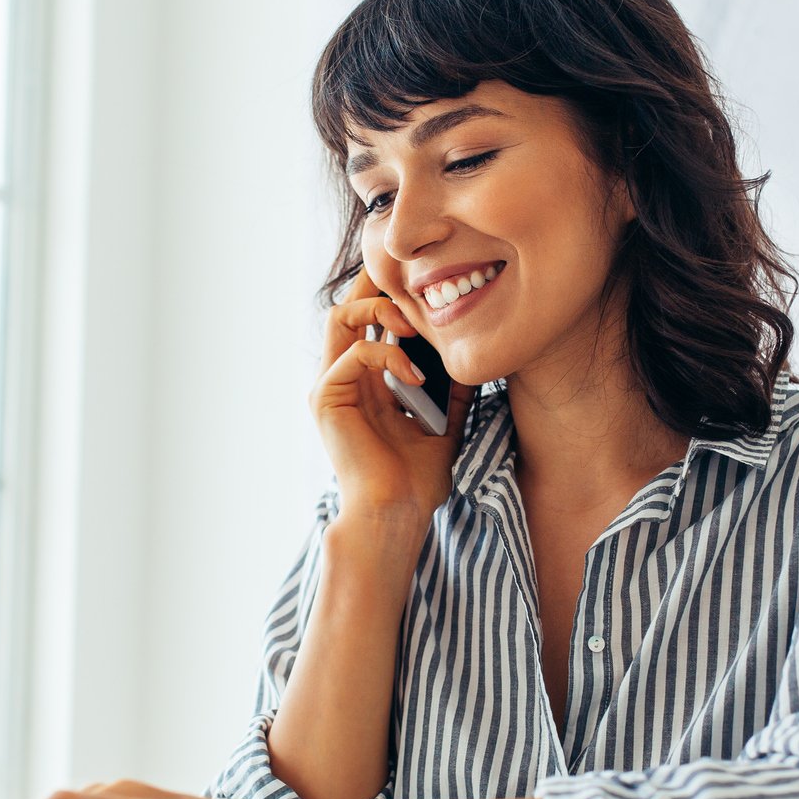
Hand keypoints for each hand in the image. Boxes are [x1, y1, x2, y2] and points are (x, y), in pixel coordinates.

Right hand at [310, 267, 476, 524]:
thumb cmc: (416, 479)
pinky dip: (388, 354)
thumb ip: (451, 389)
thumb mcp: (444, 422)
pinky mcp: (326, 397)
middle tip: (415, 288)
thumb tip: (472, 357)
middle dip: (377, 285)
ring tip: (414, 325)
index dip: (389, 294)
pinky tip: (415, 375)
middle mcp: (342, 378)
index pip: (367, 319)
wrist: (397, 513)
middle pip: (346, 306)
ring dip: (379, 309)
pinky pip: (354, 352)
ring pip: (338, 316)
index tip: (426, 286)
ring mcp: (331, 386)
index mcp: (366, 381)